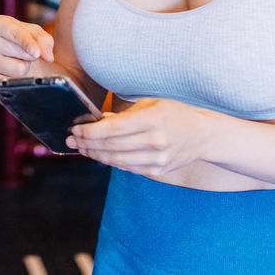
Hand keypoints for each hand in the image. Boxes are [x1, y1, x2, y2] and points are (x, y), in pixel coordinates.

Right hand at [0, 15, 54, 81]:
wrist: (15, 56)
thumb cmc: (25, 41)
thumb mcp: (37, 34)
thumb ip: (44, 41)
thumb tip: (48, 56)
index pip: (13, 33)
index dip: (27, 43)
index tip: (36, 53)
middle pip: (17, 52)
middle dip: (30, 54)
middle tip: (28, 53)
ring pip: (17, 68)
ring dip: (25, 66)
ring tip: (19, 61)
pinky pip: (11, 82)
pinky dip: (18, 79)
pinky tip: (12, 71)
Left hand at [68, 98, 208, 178]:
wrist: (202, 136)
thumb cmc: (174, 114)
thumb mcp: (151, 104)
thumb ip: (124, 114)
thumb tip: (99, 120)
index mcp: (152, 119)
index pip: (113, 129)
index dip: (90, 131)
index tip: (76, 129)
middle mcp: (155, 141)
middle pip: (111, 146)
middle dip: (87, 143)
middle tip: (72, 140)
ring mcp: (157, 159)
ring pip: (116, 160)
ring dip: (95, 155)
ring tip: (81, 148)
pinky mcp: (157, 171)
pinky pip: (127, 167)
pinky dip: (110, 162)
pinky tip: (99, 155)